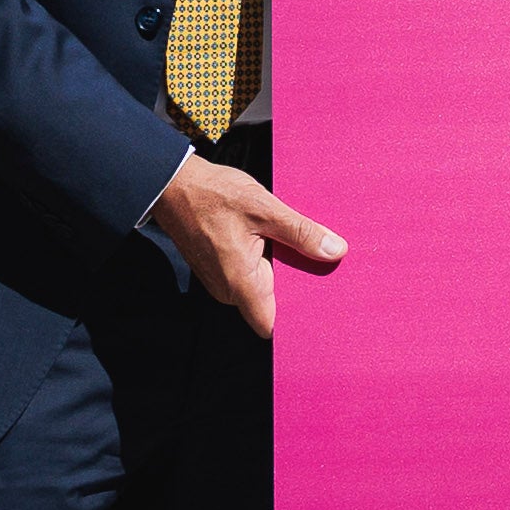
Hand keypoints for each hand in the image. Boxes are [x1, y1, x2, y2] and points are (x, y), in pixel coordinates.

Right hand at [146, 152, 346, 334]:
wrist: (174, 185)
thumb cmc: (213, 195)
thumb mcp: (265, 208)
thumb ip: (301, 233)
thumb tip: (336, 251)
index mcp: (240, 282)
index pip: (271, 324)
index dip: (297, 317)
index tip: (321, 300)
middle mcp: (228, 291)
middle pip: (271, 305)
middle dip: (294, 286)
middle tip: (317, 262)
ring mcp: (221, 282)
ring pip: (261, 289)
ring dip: (279, 271)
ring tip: (295, 245)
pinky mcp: (219, 272)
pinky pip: (250, 277)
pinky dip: (265, 263)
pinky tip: (274, 241)